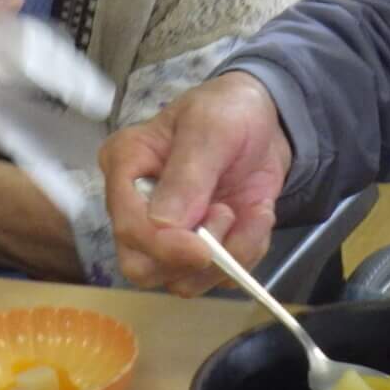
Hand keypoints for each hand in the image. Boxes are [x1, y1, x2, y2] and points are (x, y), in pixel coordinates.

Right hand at [100, 73, 292, 296]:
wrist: (264, 118)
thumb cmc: (227, 109)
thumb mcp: (210, 126)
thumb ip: (188, 173)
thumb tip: (164, 224)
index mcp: (125, 168)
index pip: (127, 226)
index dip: (161, 246)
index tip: (202, 249)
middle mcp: (138, 208)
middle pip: (142, 267)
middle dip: (192, 258)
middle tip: (227, 215)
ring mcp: (169, 233)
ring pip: (182, 280)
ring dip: (227, 254)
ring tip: (245, 208)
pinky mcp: (203, 248)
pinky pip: (221, 276)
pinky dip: (247, 250)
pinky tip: (257, 213)